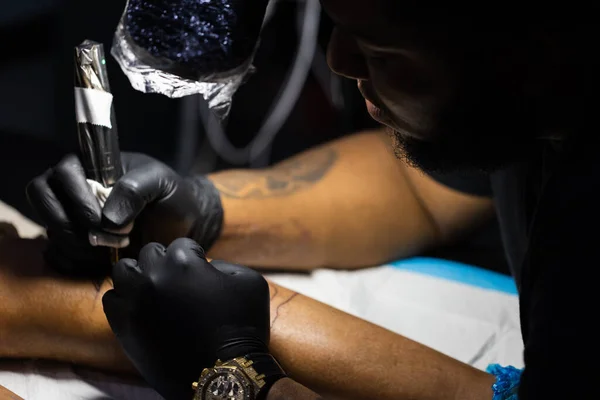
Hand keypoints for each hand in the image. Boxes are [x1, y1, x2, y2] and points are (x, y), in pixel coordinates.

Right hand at [26, 153, 222, 276]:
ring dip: (77, 246)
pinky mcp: (75, 243)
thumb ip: (135, 188)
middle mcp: (74, 189)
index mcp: (92, 166)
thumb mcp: (160, 183)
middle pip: (43, 200)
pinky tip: (103, 261)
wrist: (184, 225)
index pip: (61, 174)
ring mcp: (72, 217)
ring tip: (113, 249)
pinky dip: (76, 261)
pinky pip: (57, 255)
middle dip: (72, 224)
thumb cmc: (172, 196)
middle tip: (107, 238)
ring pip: (50, 230)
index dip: (77, 199)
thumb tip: (108, 218)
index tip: (104, 220)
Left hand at [102, 238, 269, 399]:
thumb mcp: (250, 283)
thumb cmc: (242, 327)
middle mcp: (154, 275)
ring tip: (153, 289)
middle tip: (178, 281)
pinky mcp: (123, 324)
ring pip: (124, 271)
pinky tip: (141, 307)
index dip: (194, 256)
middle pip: (151, 253)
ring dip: (139, 275)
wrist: (223, 373)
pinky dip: (125, 299)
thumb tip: (206, 265)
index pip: (183, 244)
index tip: (200, 271)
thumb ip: (226, 264)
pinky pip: (112, 299)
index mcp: (183, 262)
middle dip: (165, 262)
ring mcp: (135, 300)